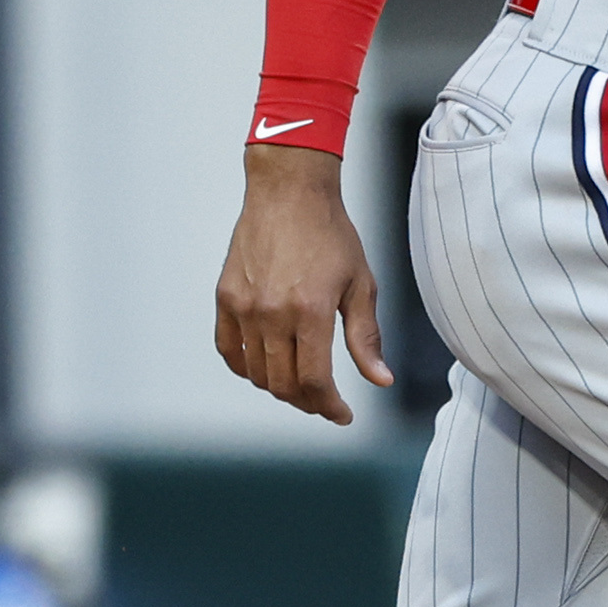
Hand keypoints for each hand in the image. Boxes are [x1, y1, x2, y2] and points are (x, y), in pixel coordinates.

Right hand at [214, 143, 389, 425]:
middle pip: (284, 384)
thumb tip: (381, 380)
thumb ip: (366, 337)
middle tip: (324, 401)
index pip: (315, 382)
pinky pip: (229, 350)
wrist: (289, 192)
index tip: (342, 414)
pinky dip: (246, 368)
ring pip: (257, 373)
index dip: (329, 407)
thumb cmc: (331, 234)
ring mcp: (245, 306)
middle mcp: (272, 313)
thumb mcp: (360, 284)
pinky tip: (265, 368)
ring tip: (300, 385)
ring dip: (280, 388)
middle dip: (308, 402)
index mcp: (310, 311)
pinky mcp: (226, 297)